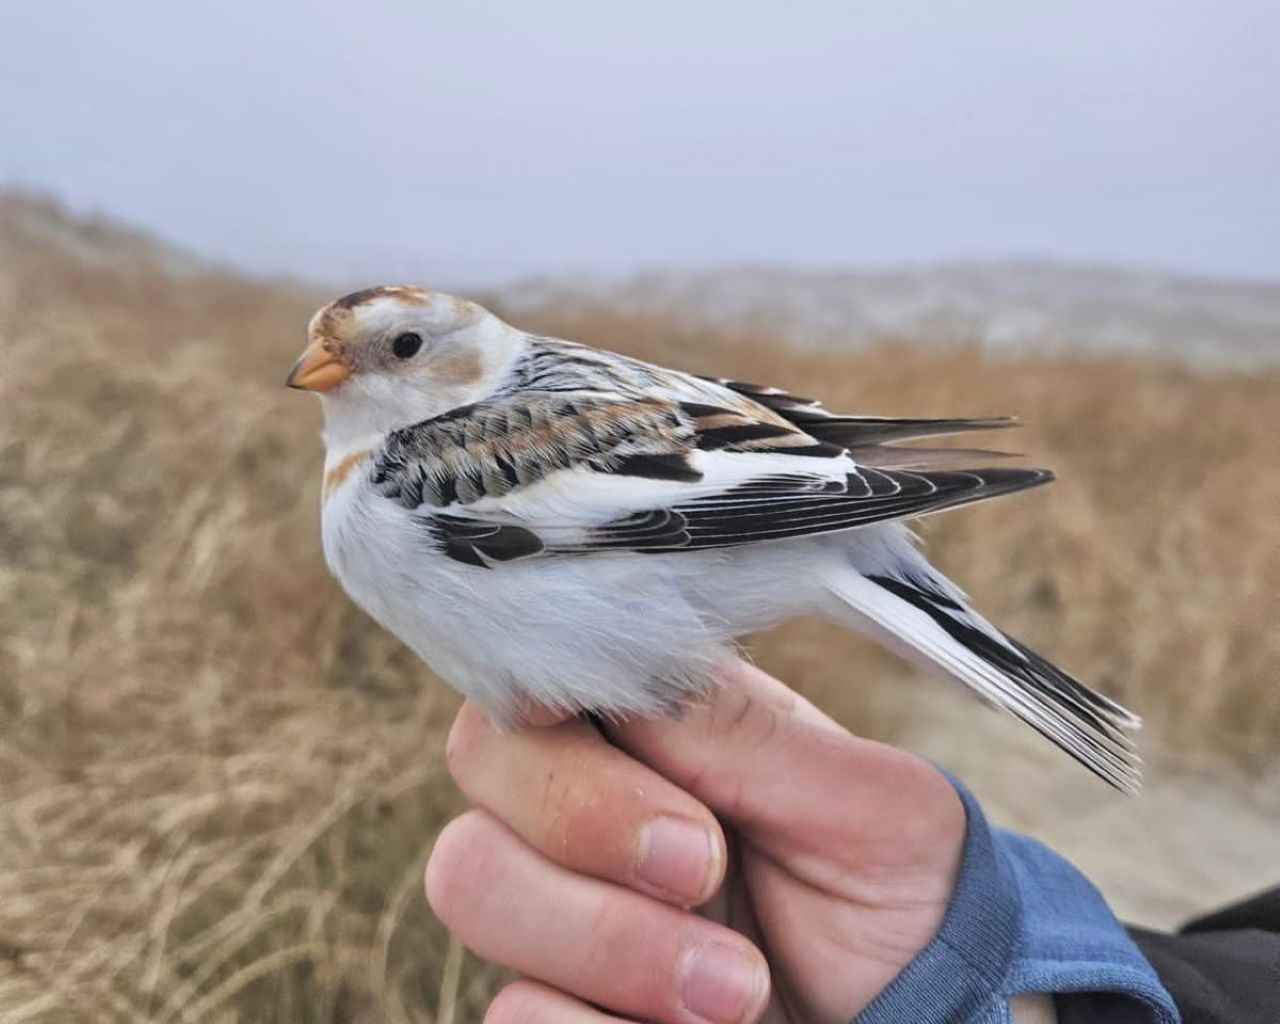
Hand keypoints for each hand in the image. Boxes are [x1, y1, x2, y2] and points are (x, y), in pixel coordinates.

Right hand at [426, 661, 966, 1022]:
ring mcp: (563, 909)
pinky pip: (515, 1010)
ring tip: (739, 989)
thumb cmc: (898, 893)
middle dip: (588, 817)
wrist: (928, 1015)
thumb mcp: (858, 799)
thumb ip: (738, 728)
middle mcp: (587, 806)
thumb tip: (626, 655)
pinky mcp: (562, 1006)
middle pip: (483, 766)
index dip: (545, 693)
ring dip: (607, 940)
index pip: (538, 673)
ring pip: (473, 880)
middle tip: (703, 867)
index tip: (602, 731)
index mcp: (654, 731)